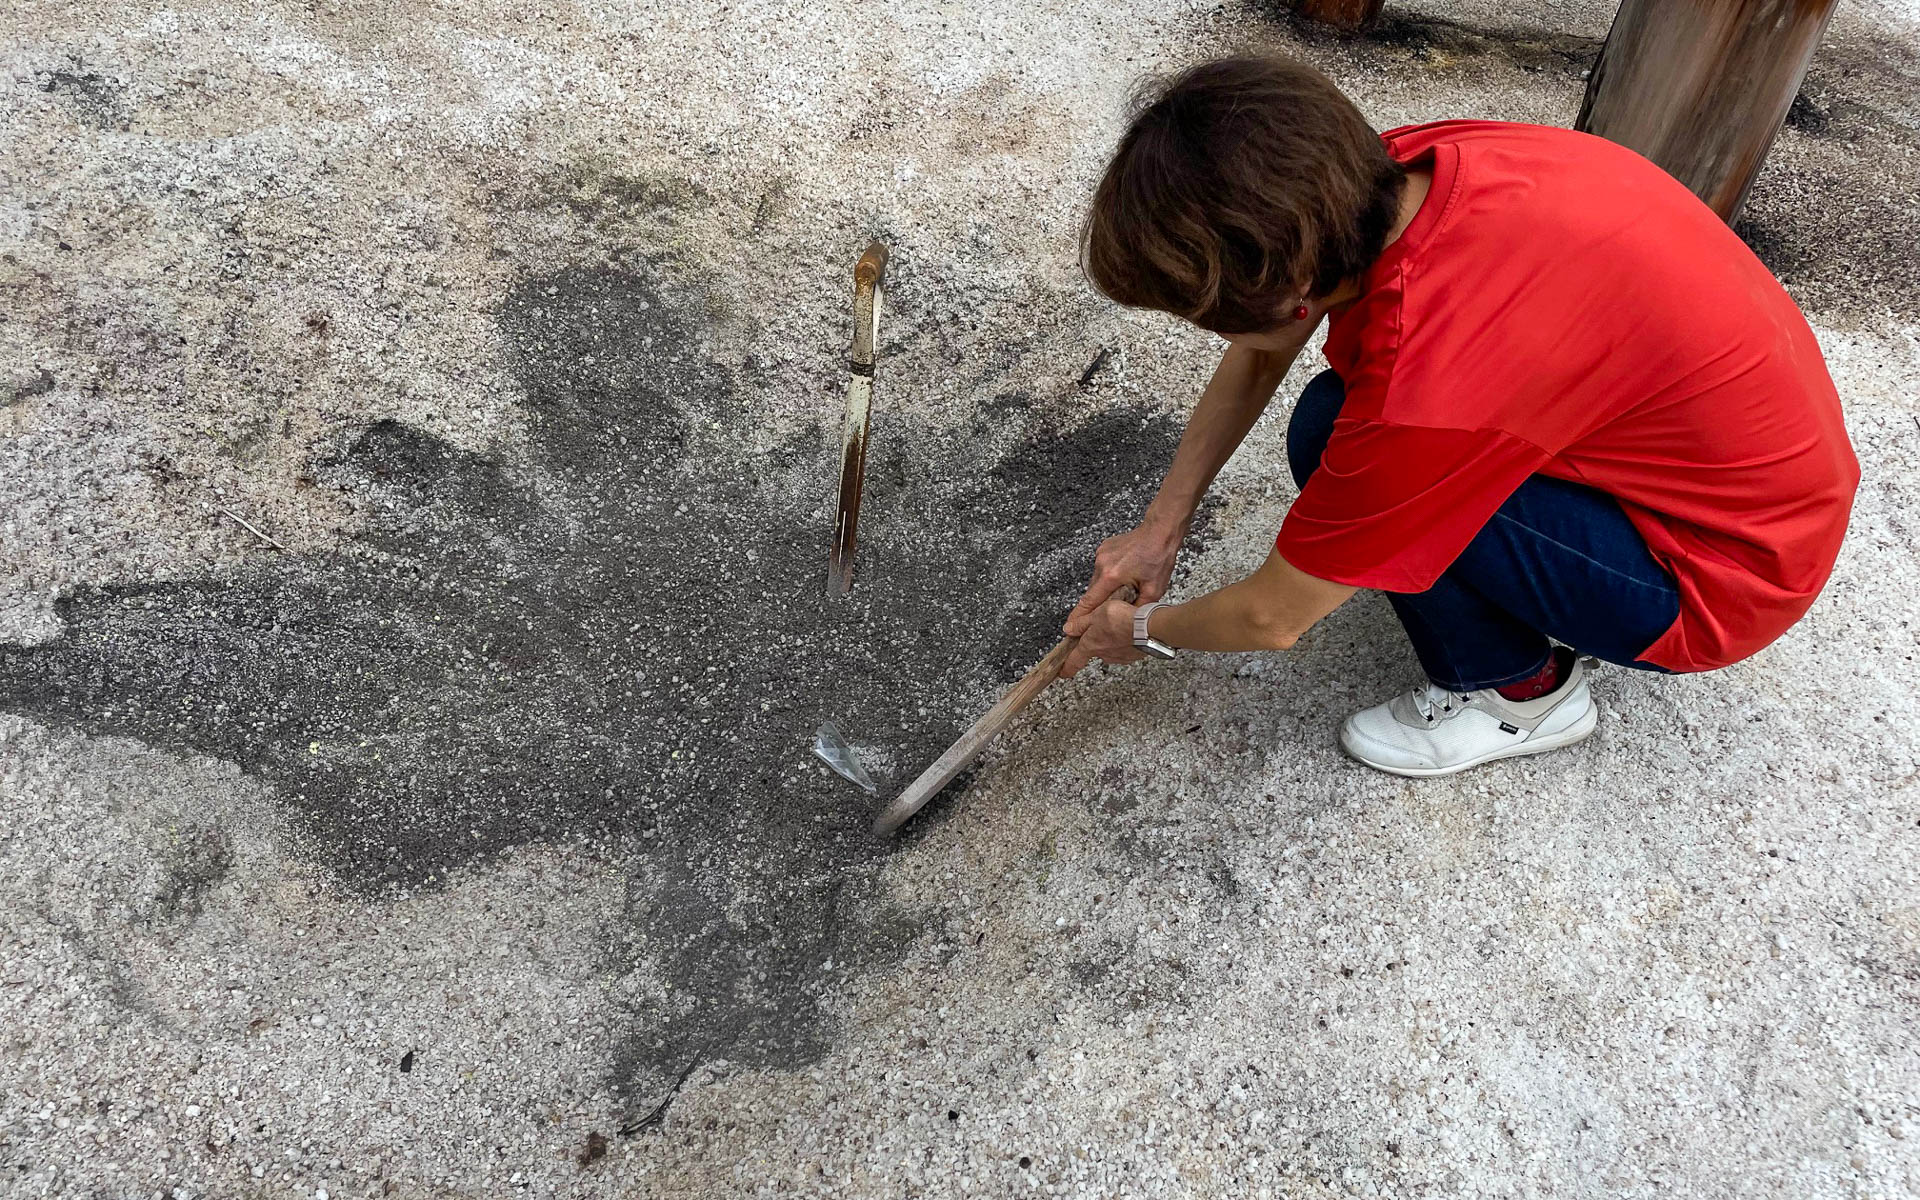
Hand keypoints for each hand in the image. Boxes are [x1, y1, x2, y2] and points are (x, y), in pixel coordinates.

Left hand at [1060, 598, 1141, 679]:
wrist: (1148, 628)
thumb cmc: (1122, 620)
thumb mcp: (1096, 614)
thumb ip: (1081, 623)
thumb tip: (1069, 629)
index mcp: (1090, 646)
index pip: (1074, 661)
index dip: (1067, 668)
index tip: (1063, 672)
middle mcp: (1104, 655)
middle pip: (1095, 650)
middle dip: (1098, 640)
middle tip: (1104, 626)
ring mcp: (1120, 657)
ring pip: (1111, 648)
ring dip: (1114, 639)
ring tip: (1120, 624)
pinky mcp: (1133, 656)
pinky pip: (1126, 648)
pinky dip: (1126, 640)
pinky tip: (1130, 629)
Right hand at [1063, 519, 1182, 636]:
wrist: (1159, 532)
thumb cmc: (1158, 557)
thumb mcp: (1154, 591)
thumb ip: (1137, 608)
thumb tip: (1126, 619)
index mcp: (1111, 576)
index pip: (1089, 602)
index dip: (1079, 616)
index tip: (1070, 626)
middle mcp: (1102, 564)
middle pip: (1093, 591)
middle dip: (1100, 601)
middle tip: (1114, 603)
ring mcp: (1101, 554)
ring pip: (1098, 580)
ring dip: (1106, 586)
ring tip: (1126, 583)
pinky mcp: (1104, 549)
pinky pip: (1102, 568)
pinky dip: (1110, 574)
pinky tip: (1125, 572)